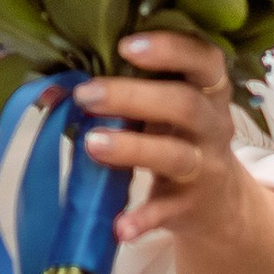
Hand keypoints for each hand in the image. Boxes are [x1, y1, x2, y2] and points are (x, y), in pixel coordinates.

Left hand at [72, 28, 247, 249]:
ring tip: (90, 144)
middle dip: (133, 96)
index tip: (125, 46)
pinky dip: (143, 219)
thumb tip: (54, 87)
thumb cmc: (178, 135)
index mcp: (209, 90)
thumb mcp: (165, 106)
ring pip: (175, 155)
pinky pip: (166, 212)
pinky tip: (120, 227)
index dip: (170, 48)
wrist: (218, 203)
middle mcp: (214, 125)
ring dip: (132, 148)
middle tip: (86, 95)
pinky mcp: (190, 206)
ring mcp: (205, 167)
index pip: (204, 59)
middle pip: (184, 104)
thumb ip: (126, 88)